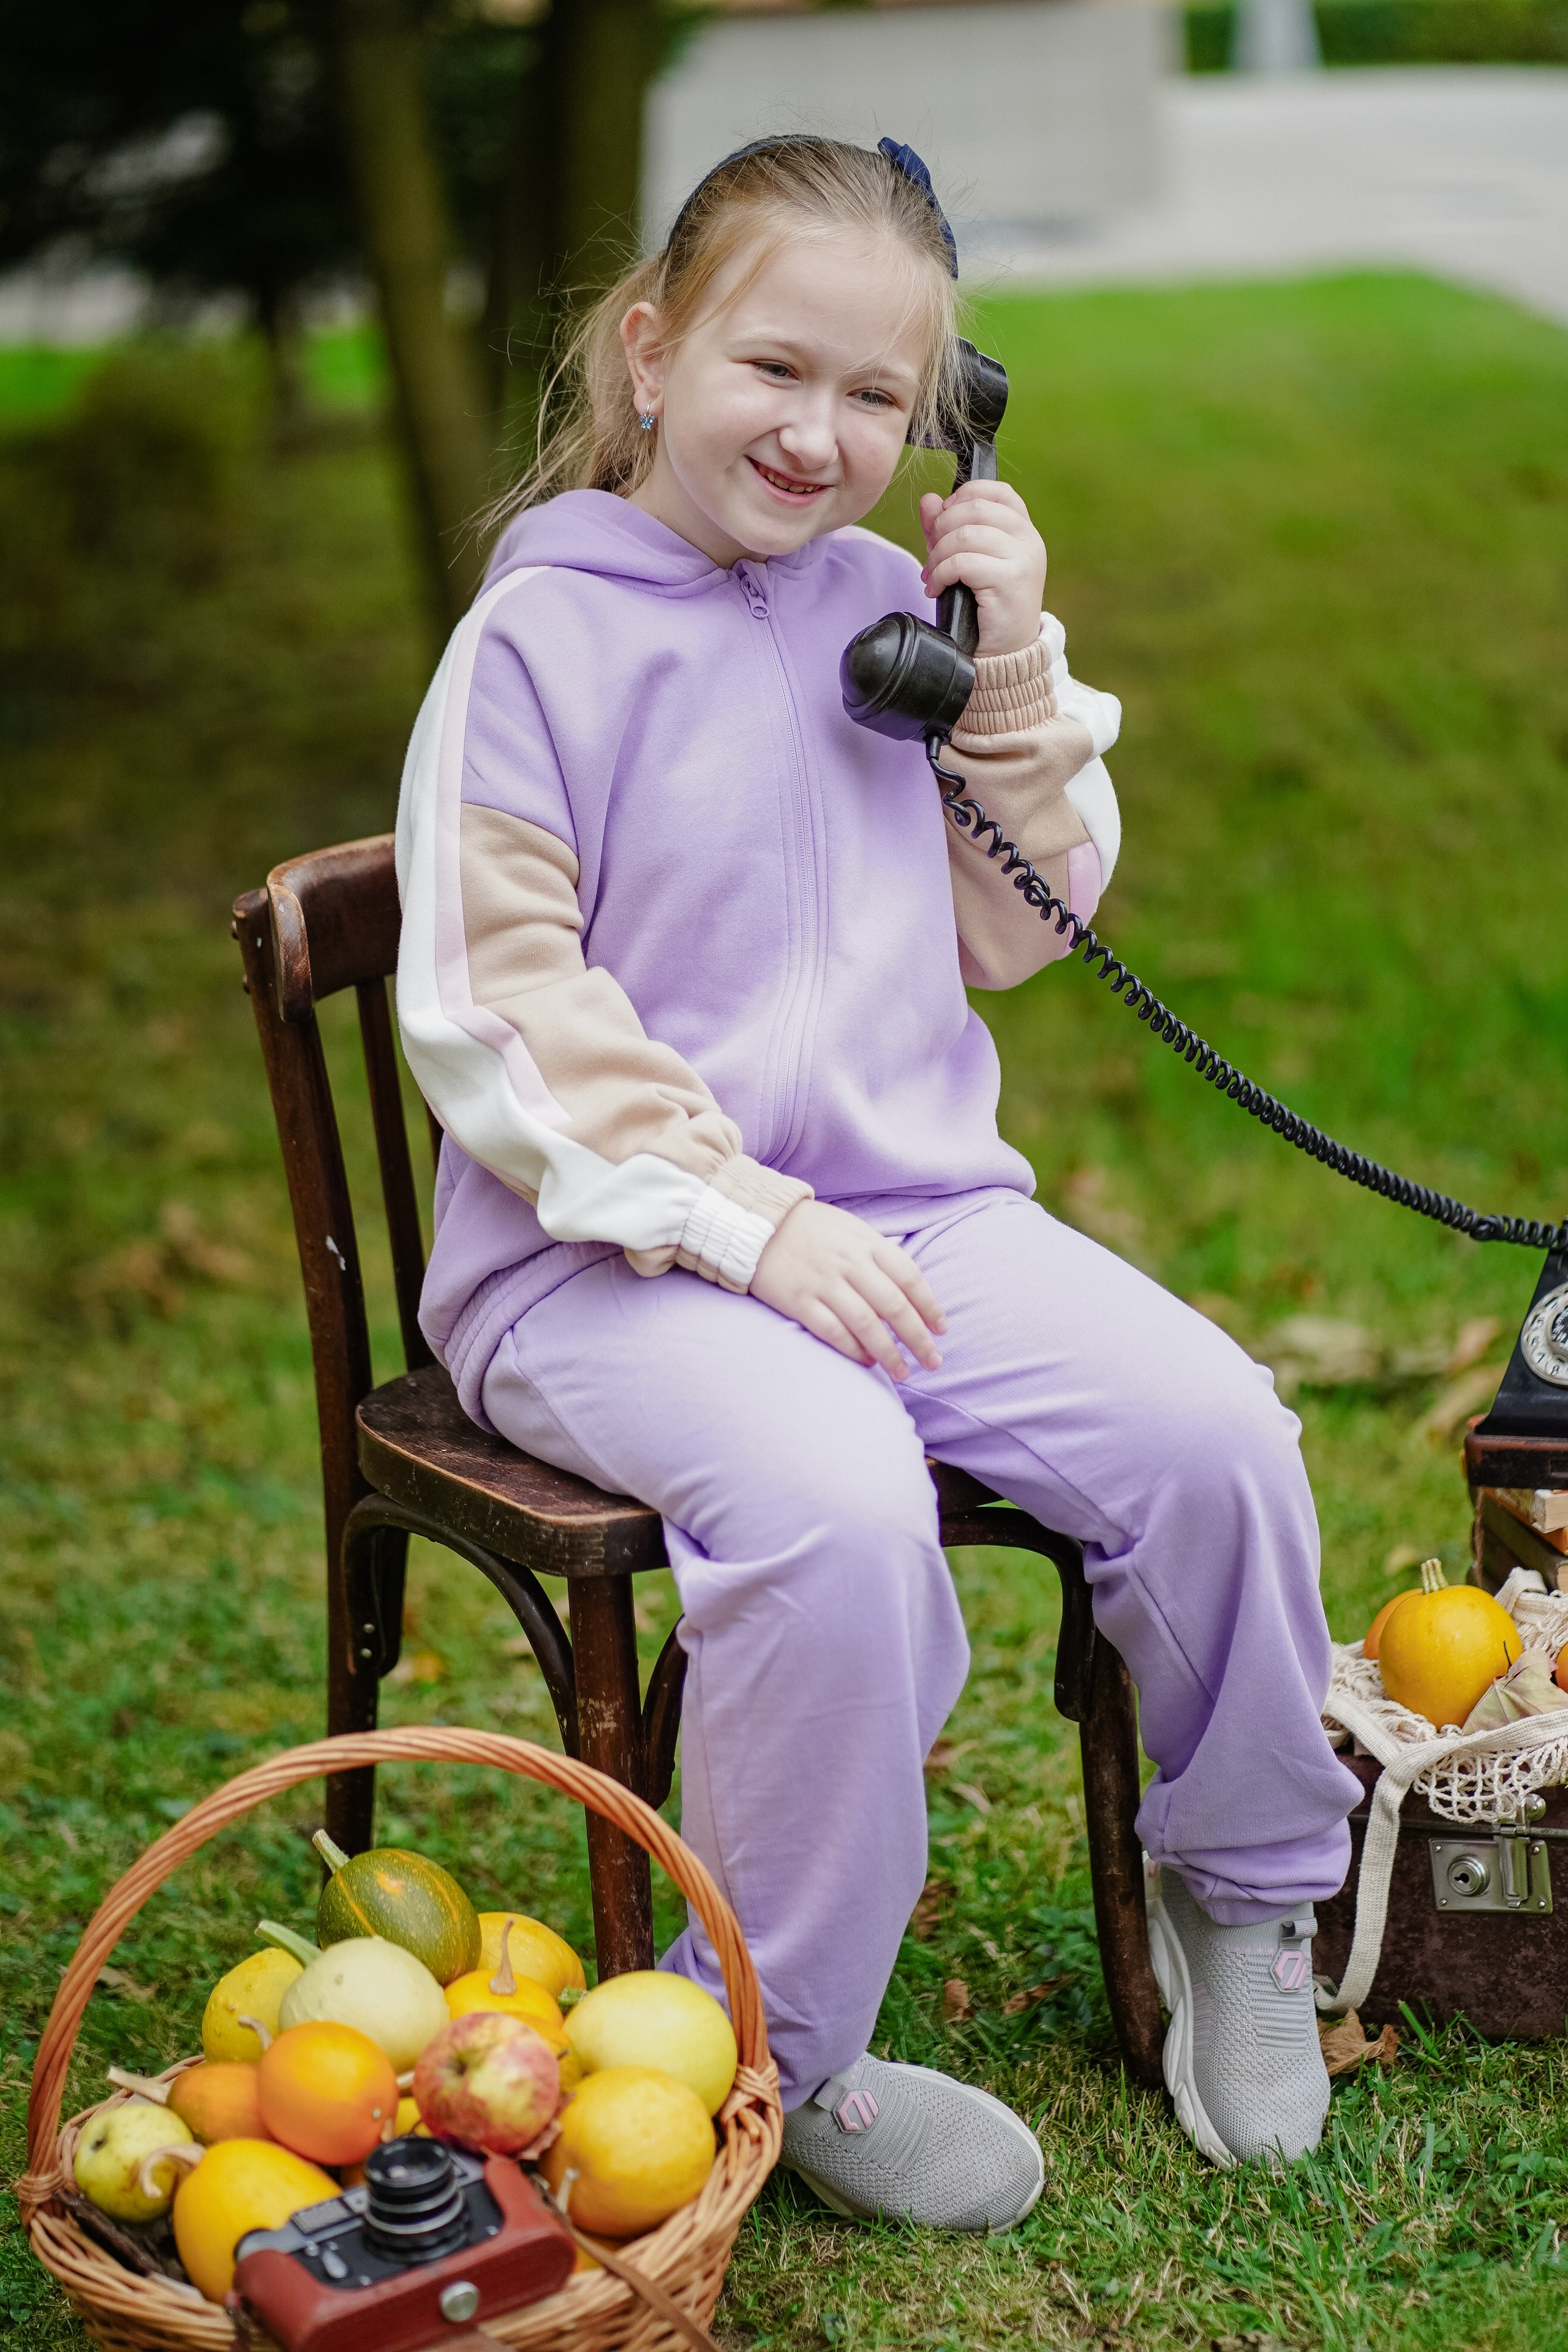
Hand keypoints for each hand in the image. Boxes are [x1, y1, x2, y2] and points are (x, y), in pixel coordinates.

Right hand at [750, 1200, 945, 1379]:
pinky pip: (832, 1331)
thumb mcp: (851, 1229)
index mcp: (867, 1242)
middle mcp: (849, 1263)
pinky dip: (853, 1349)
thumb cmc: (810, 1227)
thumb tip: (906, 1291)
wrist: (756, 1222)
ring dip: (889, 1353)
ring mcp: (824, 1283)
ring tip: (902, 1372)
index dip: (929, 1307)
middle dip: (918, 1339)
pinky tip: (866, 1361)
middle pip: (894, 1306)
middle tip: (932, 1362)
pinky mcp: (799, 1300)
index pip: (909, 1278)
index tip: (941, 1330)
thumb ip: (878, 1255)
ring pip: (866, 1324)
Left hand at [919, 479, 1045, 658]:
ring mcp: (1023, 559)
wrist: (1008, 654)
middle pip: (974, 508)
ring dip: (938, 555)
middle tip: (931, 555)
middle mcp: (1028, 539)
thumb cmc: (987, 609)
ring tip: (932, 576)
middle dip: (942, 529)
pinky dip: (941, 573)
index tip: (944, 520)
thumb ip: (948, 529)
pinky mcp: (1011, 580)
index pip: (996, 490)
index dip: (963, 496)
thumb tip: (928, 499)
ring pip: (966, 535)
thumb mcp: (967, 562)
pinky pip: (963, 562)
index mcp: (1023, 530)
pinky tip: (936, 589)